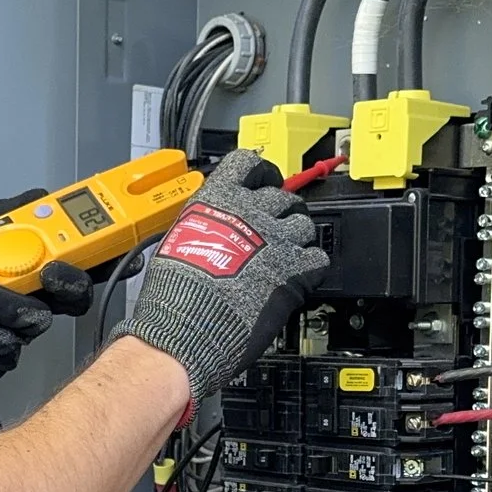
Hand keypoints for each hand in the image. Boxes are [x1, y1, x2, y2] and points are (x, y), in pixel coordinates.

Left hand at [0, 192, 95, 433]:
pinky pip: (5, 345)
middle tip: (49, 274)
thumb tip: (35, 197)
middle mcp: (24, 296)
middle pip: (71, 296)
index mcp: (20, 264)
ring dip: (3, 302)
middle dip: (65, 283)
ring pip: (36, 319)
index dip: (95, 254)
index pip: (71, 258)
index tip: (107, 247)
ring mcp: (12, 328)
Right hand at [124, 149, 327, 401]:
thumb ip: (205, 225)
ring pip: (304, 224)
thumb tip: (214, 228)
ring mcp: (277, 240)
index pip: (249, 164)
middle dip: (281, 212)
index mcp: (218, 198)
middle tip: (275, 230)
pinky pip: (318, 258)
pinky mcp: (294, 271)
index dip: (262, 172)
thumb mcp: (177, 241)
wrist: (185, 327)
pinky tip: (299, 277)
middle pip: (282, 197)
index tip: (265, 181)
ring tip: (287, 255)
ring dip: (298, 238)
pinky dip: (312, 267)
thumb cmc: (173, 294)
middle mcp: (252, 212)